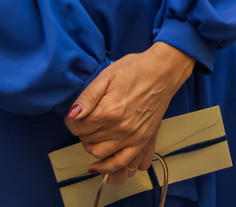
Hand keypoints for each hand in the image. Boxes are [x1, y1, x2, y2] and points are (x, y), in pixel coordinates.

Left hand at [65, 42, 195, 175]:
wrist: (163, 72)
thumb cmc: (134, 69)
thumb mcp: (107, 76)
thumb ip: (87, 97)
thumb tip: (72, 115)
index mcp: (107, 111)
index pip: (77, 127)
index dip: (72, 121)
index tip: (76, 115)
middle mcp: (118, 128)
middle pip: (87, 140)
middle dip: (82, 131)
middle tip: (88, 120)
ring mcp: (131, 137)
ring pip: (99, 153)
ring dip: (92, 145)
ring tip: (96, 133)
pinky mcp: (142, 140)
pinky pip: (122, 162)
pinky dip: (108, 166)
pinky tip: (100, 164)